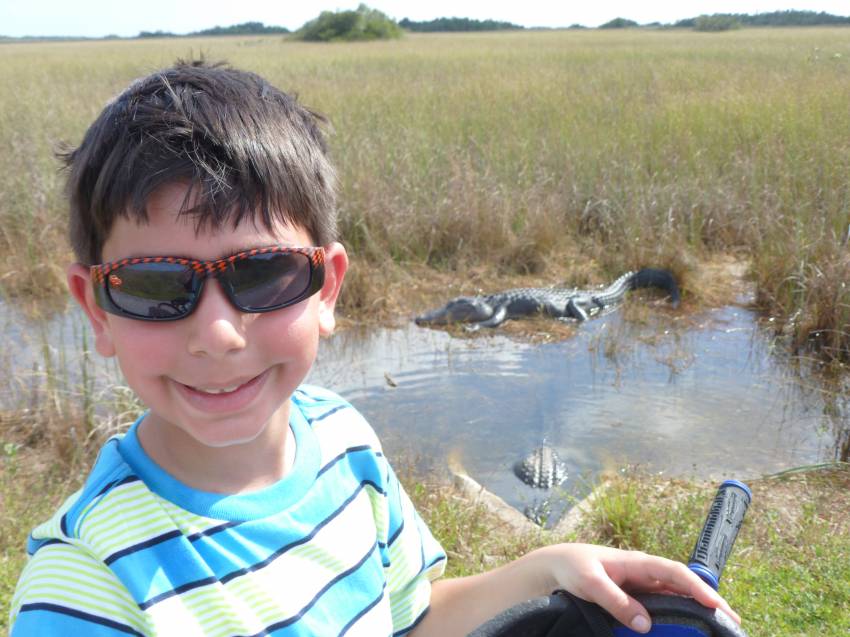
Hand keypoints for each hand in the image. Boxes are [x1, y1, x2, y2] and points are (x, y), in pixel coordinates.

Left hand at [537, 543, 740, 633]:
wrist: (557, 566)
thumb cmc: (574, 567)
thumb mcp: (590, 583)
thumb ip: (616, 601)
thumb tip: (645, 624)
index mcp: (638, 563)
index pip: (675, 573)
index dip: (697, 587)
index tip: (715, 605)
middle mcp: (646, 573)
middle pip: (684, 586)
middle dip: (709, 600)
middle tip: (732, 621)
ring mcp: (643, 585)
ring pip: (677, 597)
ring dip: (698, 609)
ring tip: (720, 627)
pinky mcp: (637, 597)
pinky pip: (663, 606)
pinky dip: (679, 615)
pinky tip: (689, 629)